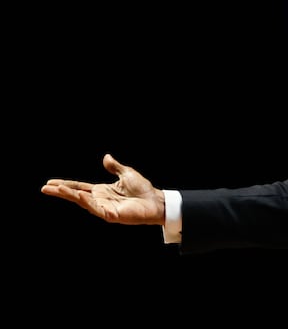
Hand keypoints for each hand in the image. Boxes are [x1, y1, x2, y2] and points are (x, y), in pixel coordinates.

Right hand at [41, 153, 165, 225]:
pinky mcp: (112, 215)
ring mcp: (105, 208)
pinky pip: (97, 209)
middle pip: (76, 196)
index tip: (50, 183)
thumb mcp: (127, 174)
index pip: (79, 187)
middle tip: (45, 188)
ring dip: (71, 196)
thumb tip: (106, 157)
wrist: (156, 201)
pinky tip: (80, 197)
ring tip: (58, 190)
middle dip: (61, 192)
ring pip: (83, 202)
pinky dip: (88, 203)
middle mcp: (100, 200)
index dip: (65, 185)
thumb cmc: (143, 190)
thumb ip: (115, 167)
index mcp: (101, 191)